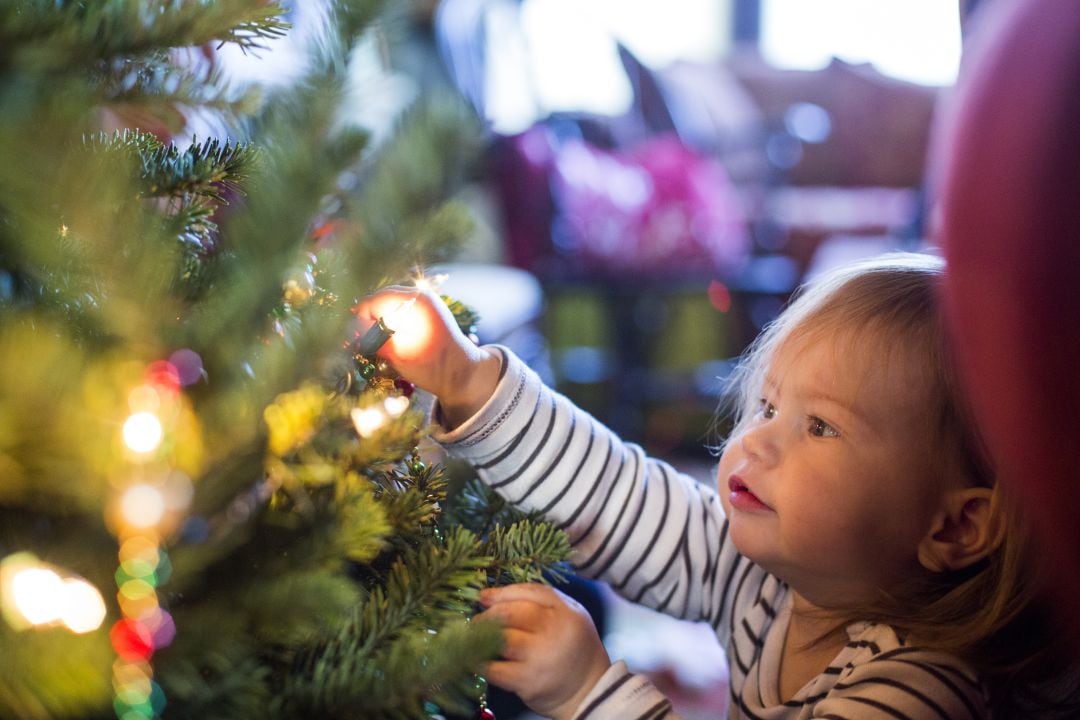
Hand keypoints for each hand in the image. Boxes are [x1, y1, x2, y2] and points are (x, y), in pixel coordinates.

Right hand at [353, 287, 500, 427]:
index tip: (354, 339)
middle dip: (367, 319)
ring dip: (377, 321)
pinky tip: (387, 340)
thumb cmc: (434, 368)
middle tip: (359, 341)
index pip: (374, 300)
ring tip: (373, 343)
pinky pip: (398, 309)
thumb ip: (373, 338)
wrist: (464, 374)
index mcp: (417, 302)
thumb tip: (350, 330)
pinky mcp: (425, 311)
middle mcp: (421, 295)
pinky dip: (388, 322)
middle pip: (380, 299)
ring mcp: (425, 301)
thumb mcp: (398, 355)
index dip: (359, 319)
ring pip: (387, 304)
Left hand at [477, 583, 611, 719]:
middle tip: (477, 621)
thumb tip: (487, 596)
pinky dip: (482, 663)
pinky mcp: (528, 681)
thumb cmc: (572, 646)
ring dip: (480, 637)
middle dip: (488, 615)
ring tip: (475, 638)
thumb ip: (537, 599)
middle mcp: (554, 631)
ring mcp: (541, 657)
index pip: (529, 592)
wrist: (589, 689)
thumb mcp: (568, 614)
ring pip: (500, 639)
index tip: (484, 597)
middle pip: (511, 613)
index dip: (503, 593)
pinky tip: (479, 660)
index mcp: (565, 611)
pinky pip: (495, 669)